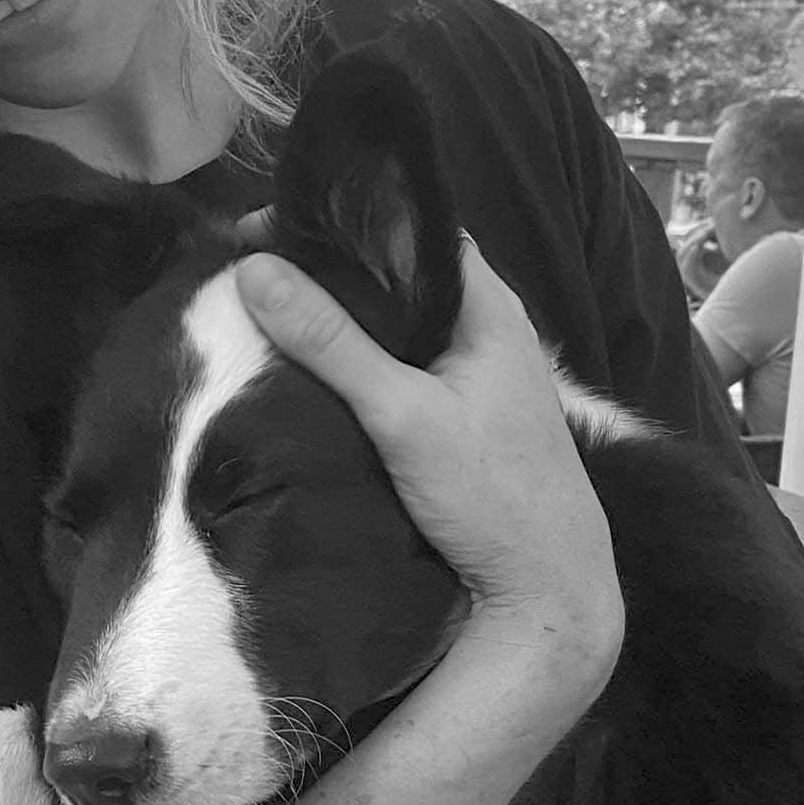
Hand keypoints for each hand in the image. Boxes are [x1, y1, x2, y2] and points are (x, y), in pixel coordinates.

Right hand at [233, 237, 621, 674]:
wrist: (548, 589)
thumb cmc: (494, 497)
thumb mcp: (402, 414)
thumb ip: (331, 342)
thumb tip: (256, 270)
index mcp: (488, 305)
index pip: (415, 225)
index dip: (348, 215)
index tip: (275, 220)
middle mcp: (488, 326)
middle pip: (400, 271)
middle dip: (333, 262)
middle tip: (256, 260)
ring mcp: (478, 371)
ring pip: (399, 319)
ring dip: (344, 311)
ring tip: (270, 302)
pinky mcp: (462, 412)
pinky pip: (402, 360)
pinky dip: (359, 355)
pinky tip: (313, 366)